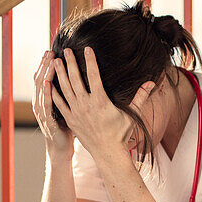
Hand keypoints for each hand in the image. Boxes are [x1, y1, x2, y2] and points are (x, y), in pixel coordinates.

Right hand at [33, 50, 72, 156]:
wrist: (61, 149)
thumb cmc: (67, 128)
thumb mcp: (66, 108)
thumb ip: (69, 93)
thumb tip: (80, 78)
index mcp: (45, 100)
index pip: (43, 78)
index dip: (45, 65)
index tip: (51, 51)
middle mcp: (41, 104)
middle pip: (40, 80)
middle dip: (45, 65)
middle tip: (50, 51)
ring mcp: (43, 113)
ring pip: (42, 89)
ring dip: (45, 74)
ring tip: (50, 61)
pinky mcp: (49, 121)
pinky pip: (46, 105)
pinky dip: (46, 94)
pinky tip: (47, 82)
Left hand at [49, 46, 155, 160]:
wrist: (107, 152)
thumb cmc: (120, 133)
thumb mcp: (132, 114)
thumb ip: (140, 97)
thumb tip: (152, 83)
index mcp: (101, 101)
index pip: (94, 76)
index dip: (90, 61)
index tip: (87, 48)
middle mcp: (86, 105)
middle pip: (76, 79)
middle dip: (71, 63)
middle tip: (66, 50)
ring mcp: (76, 112)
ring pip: (65, 89)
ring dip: (60, 74)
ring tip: (56, 61)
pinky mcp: (70, 119)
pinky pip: (59, 103)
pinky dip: (53, 93)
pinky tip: (49, 83)